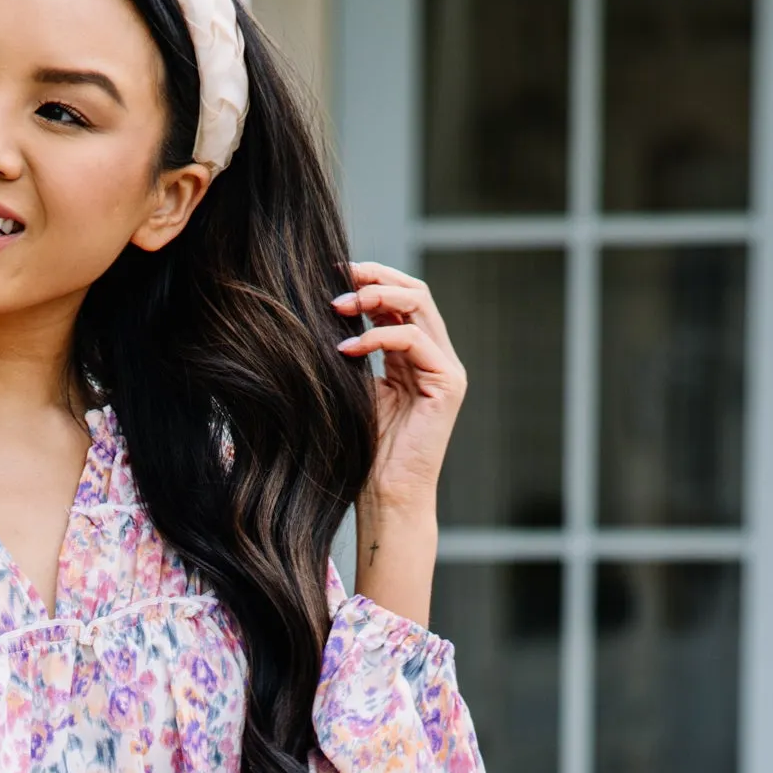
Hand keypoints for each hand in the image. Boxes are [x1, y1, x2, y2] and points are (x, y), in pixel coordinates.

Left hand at [333, 262, 466, 626]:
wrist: (386, 498)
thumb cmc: (365, 452)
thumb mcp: (353, 388)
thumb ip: (351, 350)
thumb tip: (324, 309)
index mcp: (414, 355)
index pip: (400, 299)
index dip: (370, 279)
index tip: (332, 274)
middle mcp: (435, 356)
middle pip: (414, 291)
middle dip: (375, 277)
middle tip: (338, 276)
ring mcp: (446, 368)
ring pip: (418, 305)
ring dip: (376, 297)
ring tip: (340, 304)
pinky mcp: (448, 383)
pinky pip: (413, 340)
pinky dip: (378, 336)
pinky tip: (346, 348)